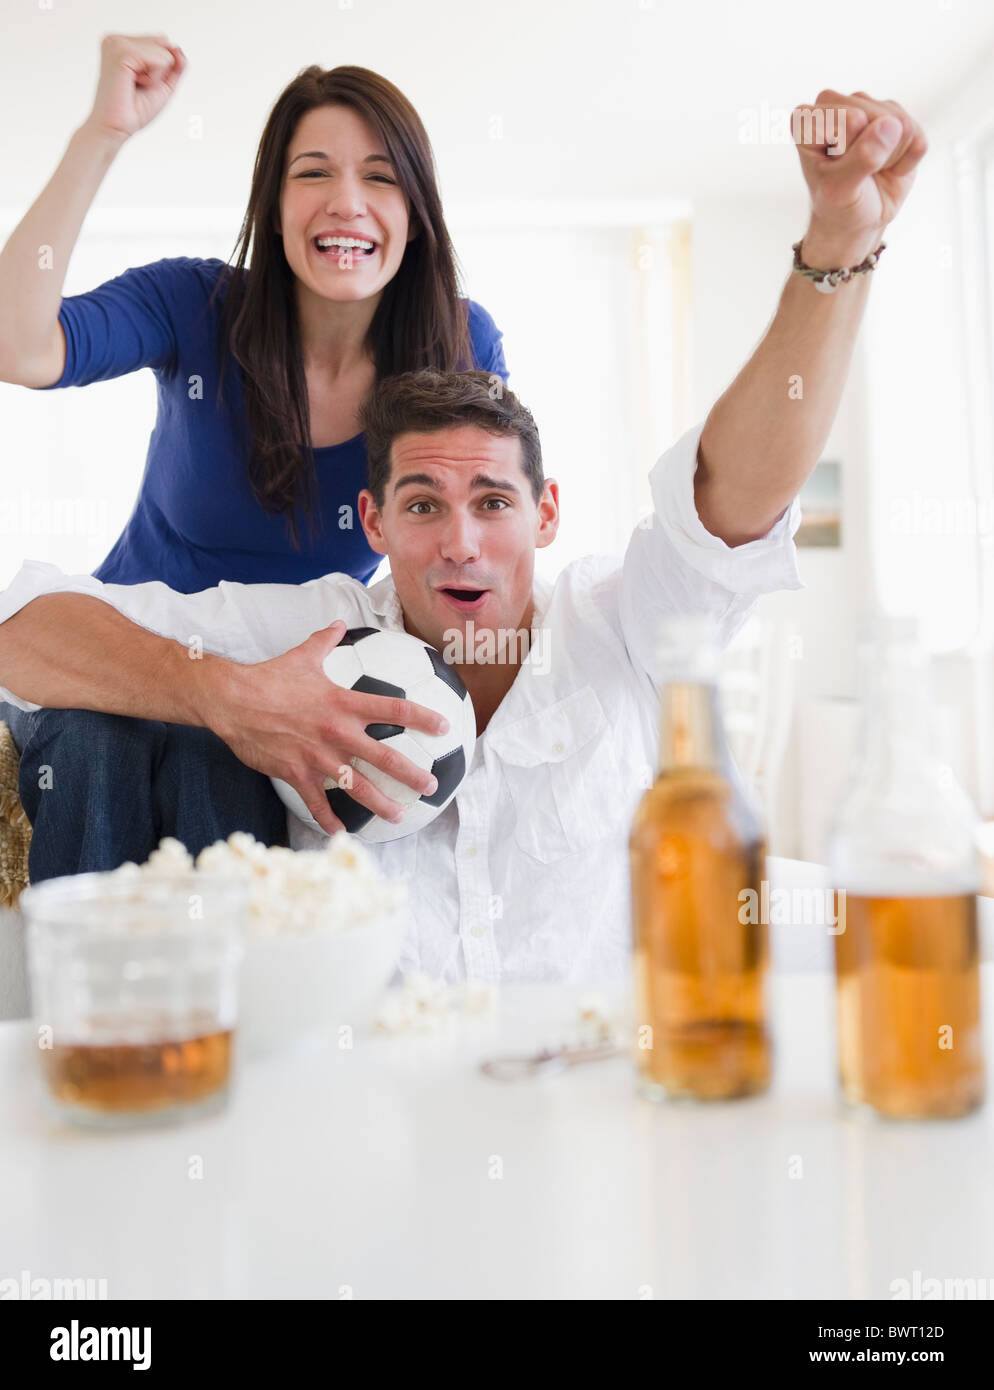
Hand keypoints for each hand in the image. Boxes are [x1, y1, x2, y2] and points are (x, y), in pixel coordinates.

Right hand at [83, 33, 186, 143]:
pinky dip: (154, 79)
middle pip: (165, 44)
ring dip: (156, 78)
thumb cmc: (134, 110)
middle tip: (138, 86)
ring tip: (134, 86)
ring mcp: (117, 43)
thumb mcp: (163, 84)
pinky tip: (134, 84)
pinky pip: (160, 60)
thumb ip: (175, 65)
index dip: (161, 69)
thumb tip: (177, 47)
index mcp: (122, 43)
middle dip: (160, 72)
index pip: (162, 42)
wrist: (115, 128)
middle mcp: (117, 39)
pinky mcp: (122, 51)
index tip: (140, 83)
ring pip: (165, 52)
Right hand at [205, 620, 450, 835]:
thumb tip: (339, 622)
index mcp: (343, 703)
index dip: (422, 719)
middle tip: (431, 785)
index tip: (444, 727)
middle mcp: (337, 732)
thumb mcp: (302, 655)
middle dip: (412, 773)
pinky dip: (328, 820)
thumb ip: (325, 640)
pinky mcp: (296, 772)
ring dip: (381, 803)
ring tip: (399, 816)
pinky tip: (341, 833)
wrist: (232, 700)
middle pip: (385, 757)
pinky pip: (316, 801)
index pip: (393, 710)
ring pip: (357, 786)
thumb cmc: (268, 677)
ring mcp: (318, 756)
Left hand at [791, 90, 927, 265]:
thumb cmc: (838, 204)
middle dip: (872, 153)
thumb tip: (891, 125)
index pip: (850, 120)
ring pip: (899, 122)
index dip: (850, 152)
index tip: (835, 170)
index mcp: (808, 119)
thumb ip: (861, 158)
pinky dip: (907, 160)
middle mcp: (836, 104)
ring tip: (871, 170)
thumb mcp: (840, 190)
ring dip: (890, 156)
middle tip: (856, 172)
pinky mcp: (897, 116)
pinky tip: (889, 167)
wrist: (857, 220)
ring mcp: (868, 106)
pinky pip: (917, 135)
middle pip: (876, 115)